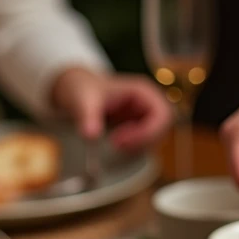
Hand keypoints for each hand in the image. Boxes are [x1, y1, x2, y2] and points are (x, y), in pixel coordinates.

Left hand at [51, 67, 171, 151]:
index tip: (119, 140)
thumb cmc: (83, 89)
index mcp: (143, 92)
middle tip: (115, 144)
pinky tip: (113, 145)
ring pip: (154, 140)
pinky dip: (131, 149)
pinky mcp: (136, 130)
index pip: (163, 115)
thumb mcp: (84, 100)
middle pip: (162, 130)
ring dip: (136, 147)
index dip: (147, 132)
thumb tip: (91, 136)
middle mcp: (148, 104)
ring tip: (113, 144)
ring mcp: (144, 118)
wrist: (75, 90)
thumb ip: (88, 117)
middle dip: (141, 142)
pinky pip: (142, 144)